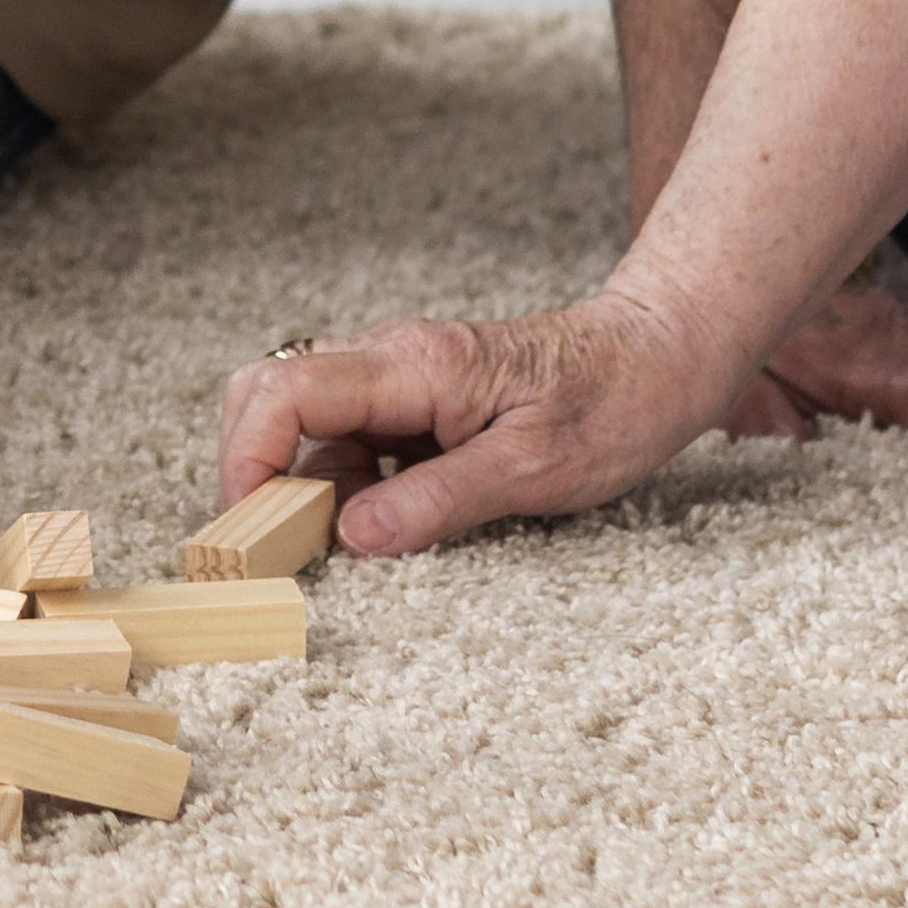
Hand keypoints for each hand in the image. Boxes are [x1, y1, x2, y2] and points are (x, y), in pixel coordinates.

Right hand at [218, 287, 744, 556]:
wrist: (659, 356)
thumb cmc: (612, 403)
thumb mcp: (535, 469)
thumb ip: (438, 501)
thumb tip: (351, 538)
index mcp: (414, 365)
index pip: (285, 393)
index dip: (248, 461)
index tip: (251, 530)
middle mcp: (392, 360)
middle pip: (270, 394)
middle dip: (252, 469)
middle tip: (274, 546)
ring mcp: (399, 379)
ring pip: (305, 423)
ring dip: (302, 485)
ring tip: (338, 550)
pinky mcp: (414, 401)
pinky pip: (349, 438)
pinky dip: (342, 485)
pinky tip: (381, 524)